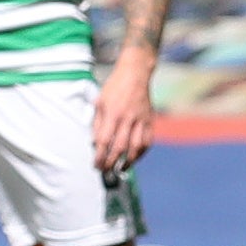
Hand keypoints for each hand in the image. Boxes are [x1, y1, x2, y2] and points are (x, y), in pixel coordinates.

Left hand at [91, 50, 157, 175]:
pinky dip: (141, 153)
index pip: (105, 140)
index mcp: (112, 113)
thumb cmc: (114, 88)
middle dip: (111, 162)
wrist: (135, 74)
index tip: (96, 165)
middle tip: (105, 171)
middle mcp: (128, 118)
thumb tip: (95, 143)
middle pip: (120, 147)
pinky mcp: (150, 120)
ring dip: (128, 161)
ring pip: (136, 147)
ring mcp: (141, 120)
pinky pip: (147, 141)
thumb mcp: (100, 102)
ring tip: (120, 169)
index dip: (100, 156)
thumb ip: (97, 123)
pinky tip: (135, 158)